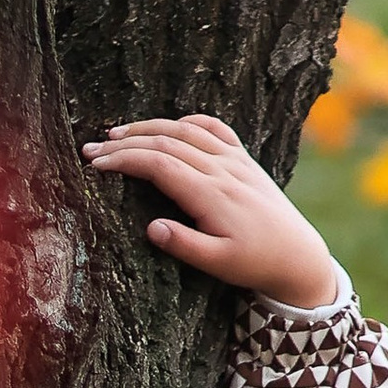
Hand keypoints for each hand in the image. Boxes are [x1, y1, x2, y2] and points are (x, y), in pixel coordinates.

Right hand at [83, 113, 340, 308]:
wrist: (297, 255)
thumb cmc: (255, 264)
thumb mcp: (219, 265)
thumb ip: (186, 246)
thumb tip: (151, 228)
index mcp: (213, 195)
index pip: (159, 164)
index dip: (124, 160)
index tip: (96, 165)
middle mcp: (223, 170)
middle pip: (165, 142)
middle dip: (124, 143)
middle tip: (90, 150)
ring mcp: (235, 160)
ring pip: (184, 131)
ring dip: (147, 128)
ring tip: (115, 135)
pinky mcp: (244, 159)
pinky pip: (214, 128)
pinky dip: (187, 121)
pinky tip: (167, 127)